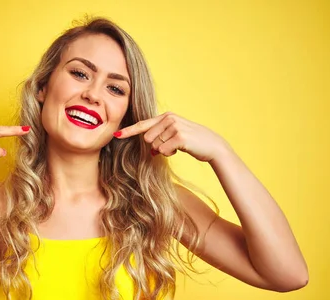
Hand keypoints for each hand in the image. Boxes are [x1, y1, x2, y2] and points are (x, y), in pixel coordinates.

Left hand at [114, 112, 229, 161]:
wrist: (212, 146)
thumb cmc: (193, 142)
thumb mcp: (175, 136)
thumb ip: (161, 139)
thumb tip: (151, 151)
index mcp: (166, 116)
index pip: (143, 124)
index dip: (128, 131)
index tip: (116, 134)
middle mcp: (169, 118)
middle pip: (148, 139)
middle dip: (157, 146)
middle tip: (173, 145)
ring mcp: (174, 126)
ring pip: (155, 146)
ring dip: (165, 150)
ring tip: (179, 146)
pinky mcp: (179, 136)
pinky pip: (163, 150)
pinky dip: (170, 153)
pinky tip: (182, 149)